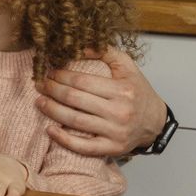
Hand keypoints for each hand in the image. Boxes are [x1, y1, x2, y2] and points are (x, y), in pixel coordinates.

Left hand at [36, 48, 166, 156]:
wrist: (156, 122)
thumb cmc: (137, 92)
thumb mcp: (127, 67)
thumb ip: (105, 52)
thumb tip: (78, 47)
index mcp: (122, 90)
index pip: (82, 82)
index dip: (60, 76)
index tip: (49, 72)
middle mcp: (120, 112)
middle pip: (75, 100)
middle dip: (52, 90)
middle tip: (39, 85)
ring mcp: (116, 132)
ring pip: (75, 121)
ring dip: (52, 111)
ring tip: (39, 102)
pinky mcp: (113, 148)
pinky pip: (84, 147)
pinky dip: (64, 140)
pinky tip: (50, 130)